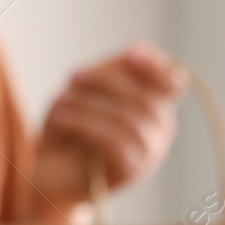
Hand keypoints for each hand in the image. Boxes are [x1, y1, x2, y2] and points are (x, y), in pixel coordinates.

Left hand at [33, 41, 184, 210]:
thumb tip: (137, 50)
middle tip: (72, 77)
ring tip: (60, 102)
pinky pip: (113, 140)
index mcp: (156, 108)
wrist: (50, 173)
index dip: (155, 67)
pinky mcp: (130, 171)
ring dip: (89, 105)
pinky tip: (61, 118)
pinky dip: (83, 124)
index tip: (129, 54)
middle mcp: (161, 132)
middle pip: (146, 97)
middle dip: (107, 81)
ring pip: (128, 118)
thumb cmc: (70, 128)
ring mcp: (149, 154)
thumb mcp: (88, 90)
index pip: (174, 83)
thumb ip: (114, 69)